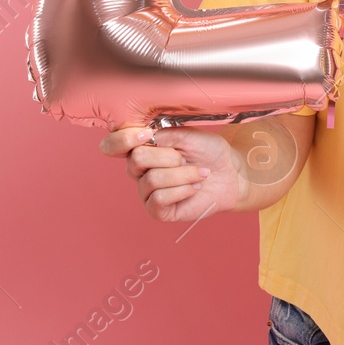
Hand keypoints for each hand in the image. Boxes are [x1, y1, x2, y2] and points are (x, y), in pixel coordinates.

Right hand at [98, 125, 242, 224]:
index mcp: (142, 149)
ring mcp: (147, 192)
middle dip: (169, 157)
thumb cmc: (209, 152)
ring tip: (200, 173)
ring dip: (183, 174)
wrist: (231, 174)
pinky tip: (194, 188)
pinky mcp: (157, 211)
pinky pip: (159, 199)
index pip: (112, 145)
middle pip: (136, 159)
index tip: (147, 134)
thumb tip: (145, 137)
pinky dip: (182, 190)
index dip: (123, 139)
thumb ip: (163, 135)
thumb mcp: (188, 135)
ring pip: (152, 180)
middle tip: (186, 158)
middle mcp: (139, 171)